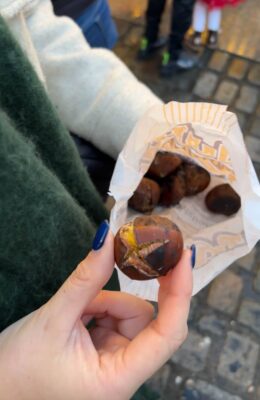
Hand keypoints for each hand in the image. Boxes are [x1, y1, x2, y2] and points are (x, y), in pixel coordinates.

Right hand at [0, 230, 192, 399]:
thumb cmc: (16, 369)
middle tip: (116, 265)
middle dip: (120, 300)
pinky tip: (76, 318)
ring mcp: (115, 365)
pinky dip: (98, 308)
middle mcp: (123, 376)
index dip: (181, 292)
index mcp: (117, 380)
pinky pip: (114, 319)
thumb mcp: (53, 320)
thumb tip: (108, 237)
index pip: (168, 334)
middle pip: (146, 321)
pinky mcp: (105, 354)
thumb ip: (86, 278)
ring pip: (129, 317)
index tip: (184, 256)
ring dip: (104, 303)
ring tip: (72, 313)